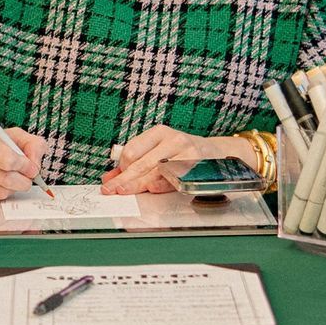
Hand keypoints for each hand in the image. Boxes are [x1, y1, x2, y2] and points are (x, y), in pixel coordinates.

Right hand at [0, 125, 45, 199]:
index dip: (24, 167)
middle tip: (27, 180)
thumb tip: (34, 165)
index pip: (7, 160)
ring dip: (12, 189)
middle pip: (4, 178)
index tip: (32, 169)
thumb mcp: (14, 135)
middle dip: (22, 181)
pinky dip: (0, 194)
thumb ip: (32, 145)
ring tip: (14, 181)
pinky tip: (0, 185)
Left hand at [102, 126, 227, 196]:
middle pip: (141, 163)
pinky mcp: (197, 166)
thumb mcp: (158, 151)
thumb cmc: (182, 154)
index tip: (115, 179)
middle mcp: (173, 140)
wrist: (216, 154)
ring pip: (156, 172)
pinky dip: (162, 185)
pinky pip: (175, 178)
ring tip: (124, 191)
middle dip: (124, 179)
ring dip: (139, 184)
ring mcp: (186, 152)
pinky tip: (152, 189)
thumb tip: (109, 178)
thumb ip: (133, 164)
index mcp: (159, 133)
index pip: (132, 150)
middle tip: (110, 190)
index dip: (122, 167)